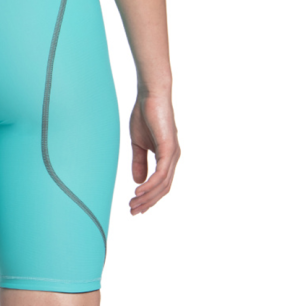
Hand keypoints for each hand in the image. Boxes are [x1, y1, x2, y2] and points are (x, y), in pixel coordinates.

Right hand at [129, 93, 179, 214]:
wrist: (150, 94)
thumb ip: (139, 162)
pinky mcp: (169, 149)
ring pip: (163, 184)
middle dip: (148, 202)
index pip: (161, 184)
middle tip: (133, 211)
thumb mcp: (138, 143)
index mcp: (167, 157)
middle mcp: (173, 158)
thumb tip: (138, 181)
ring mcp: (173, 154)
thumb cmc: (145, 114)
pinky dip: (150, 184)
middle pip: (163, 188)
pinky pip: (161, 173)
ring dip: (148, 197)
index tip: (136, 206)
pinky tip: (139, 190)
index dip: (149, 197)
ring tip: (133, 203)